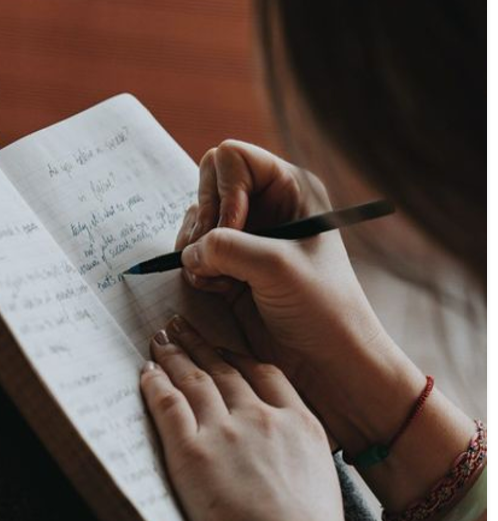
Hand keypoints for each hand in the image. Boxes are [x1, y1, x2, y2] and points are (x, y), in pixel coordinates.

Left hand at [140, 314, 350, 520]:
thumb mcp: (321, 490)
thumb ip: (298, 466)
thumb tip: (281, 471)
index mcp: (301, 425)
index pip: (265, 374)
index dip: (239, 355)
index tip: (224, 346)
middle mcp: (262, 418)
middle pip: (224, 368)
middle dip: (200, 344)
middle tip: (181, 327)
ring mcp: (226, 431)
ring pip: (194, 378)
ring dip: (174, 355)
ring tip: (161, 339)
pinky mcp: (191, 451)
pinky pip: (167, 405)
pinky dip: (155, 384)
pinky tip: (146, 372)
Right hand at [176, 141, 422, 454]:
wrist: (330, 363)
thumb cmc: (323, 309)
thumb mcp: (276, 267)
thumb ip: (226, 246)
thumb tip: (190, 250)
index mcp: (291, 189)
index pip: (232, 158)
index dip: (224, 190)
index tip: (234, 230)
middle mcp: (267, 206)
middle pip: (206, 184)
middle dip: (203, 219)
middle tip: (213, 254)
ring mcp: (246, 238)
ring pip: (195, 221)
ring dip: (197, 248)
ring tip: (219, 278)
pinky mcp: (230, 268)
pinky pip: (193, 252)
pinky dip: (196, 269)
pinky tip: (219, 290)